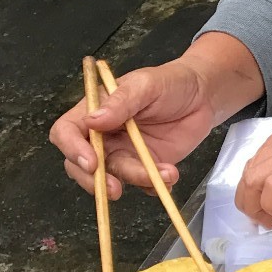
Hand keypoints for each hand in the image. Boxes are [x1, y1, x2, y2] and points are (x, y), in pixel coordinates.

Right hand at [50, 40, 257, 200]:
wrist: (204, 96)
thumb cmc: (171, 82)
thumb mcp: (146, 85)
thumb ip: (121, 102)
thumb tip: (93, 121)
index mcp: (94, 110)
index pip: (66, 132)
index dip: (72, 149)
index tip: (91, 162)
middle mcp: (103, 135)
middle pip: (79, 164)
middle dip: (93, 180)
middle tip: (115, 189)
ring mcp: (123, 152)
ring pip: (114, 176)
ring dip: (136, 179)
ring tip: (166, 172)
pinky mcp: (144, 166)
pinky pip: (140, 185)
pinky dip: (152, 186)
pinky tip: (169, 175)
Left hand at [236, 51, 271, 227]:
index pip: (270, 151)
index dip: (264, 176)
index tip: (269, 194)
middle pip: (254, 165)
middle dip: (250, 194)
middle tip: (259, 214)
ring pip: (253, 178)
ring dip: (254, 204)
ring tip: (265, 220)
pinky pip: (270, 189)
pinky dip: (269, 205)